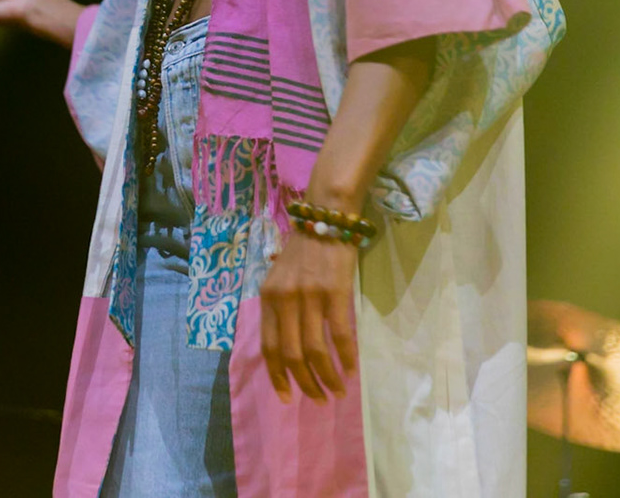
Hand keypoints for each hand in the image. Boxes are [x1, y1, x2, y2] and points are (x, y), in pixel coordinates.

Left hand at [259, 229, 358, 402]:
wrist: (325, 219)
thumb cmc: (304, 251)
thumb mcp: (279, 276)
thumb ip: (279, 307)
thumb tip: (284, 344)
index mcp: (268, 298)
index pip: (268, 348)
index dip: (277, 377)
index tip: (287, 399)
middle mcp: (284, 300)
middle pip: (291, 355)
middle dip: (305, 384)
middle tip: (318, 401)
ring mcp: (309, 296)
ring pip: (315, 351)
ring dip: (327, 378)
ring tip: (337, 392)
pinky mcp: (334, 293)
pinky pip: (340, 335)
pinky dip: (346, 358)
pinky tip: (352, 371)